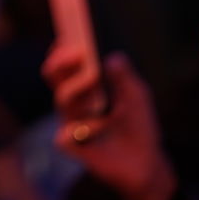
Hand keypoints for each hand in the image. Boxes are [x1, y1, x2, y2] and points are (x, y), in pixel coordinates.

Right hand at [42, 47, 175, 199]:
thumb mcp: (137, 97)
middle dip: (61, 61)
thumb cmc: (139, 128)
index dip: (62, 50)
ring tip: (94, 79)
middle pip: (53, 76)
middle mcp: (72, 103)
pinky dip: (85, 128)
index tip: (69, 35)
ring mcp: (69, 123)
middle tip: (77, 51)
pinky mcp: (70, 145)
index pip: (65, 65)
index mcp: (83, 89)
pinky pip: (66, 132)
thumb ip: (125, 77)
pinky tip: (99, 130)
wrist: (145, 164)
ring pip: (62, 98)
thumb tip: (113, 57)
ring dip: (78, 87)